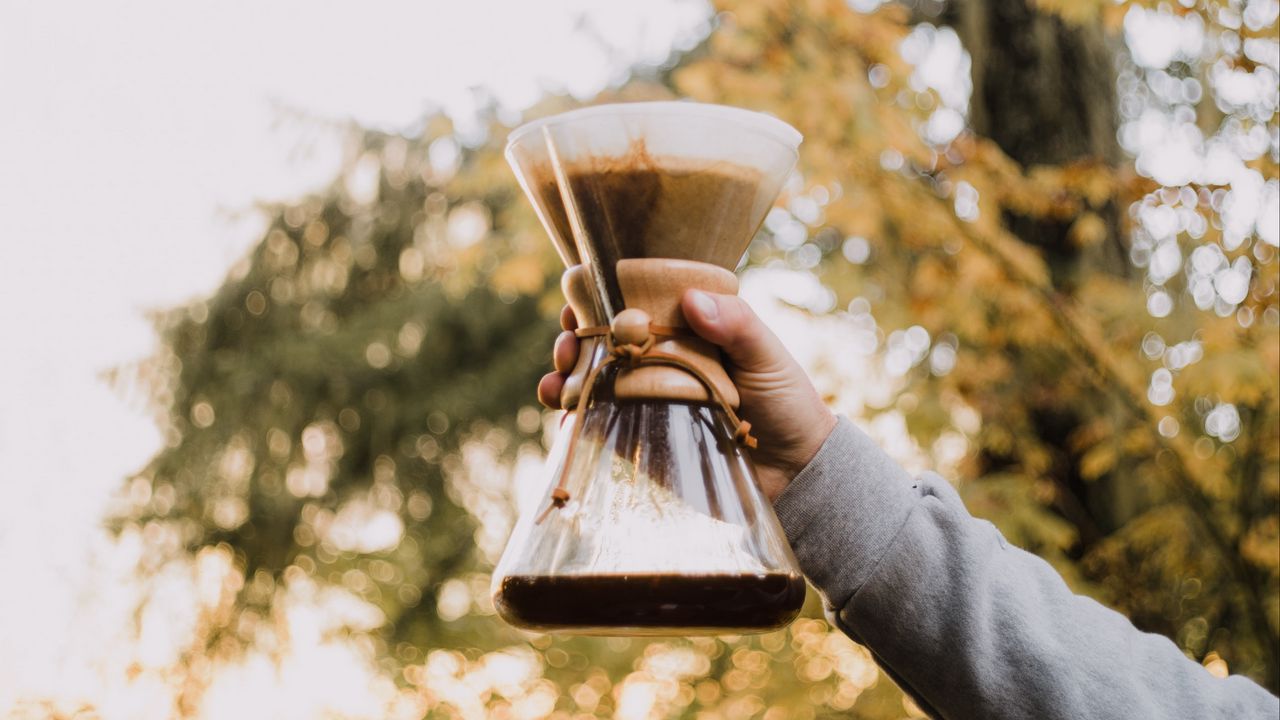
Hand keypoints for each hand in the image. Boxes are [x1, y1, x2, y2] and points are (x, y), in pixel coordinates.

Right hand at [537, 290, 836, 500]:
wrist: (795, 471)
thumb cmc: (787, 402)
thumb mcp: (766, 356)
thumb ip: (737, 326)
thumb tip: (693, 300)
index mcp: (682, 331)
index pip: (629, 303)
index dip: (596, 296)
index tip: (578, 297)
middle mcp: (655, 362)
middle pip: (597, 340)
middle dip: (570, 338)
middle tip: (567, 344)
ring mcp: (643, 400)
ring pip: (588, 381)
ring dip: (562, 375)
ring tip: (557, 382)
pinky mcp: (639, 441)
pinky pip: (595, 426)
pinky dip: (572, 418)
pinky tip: (565, 413)